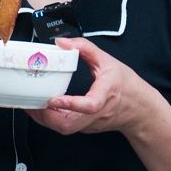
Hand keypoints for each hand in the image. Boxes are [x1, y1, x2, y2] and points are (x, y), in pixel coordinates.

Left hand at [33, 36, 165, 137]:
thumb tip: (62, 42)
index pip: (90, 105)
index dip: (70, 104)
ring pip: (64, 129)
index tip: (54, 99)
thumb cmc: (125, 84)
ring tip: (31, 105)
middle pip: (69, 124)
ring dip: (45, 119)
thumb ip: (85, 48)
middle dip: (46, 116)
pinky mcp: (86, 127)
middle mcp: (98, 112)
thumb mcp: (108, 60)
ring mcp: (91, 123)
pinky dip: (50, 120)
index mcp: (106, 94)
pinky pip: (65, 127)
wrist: (140, 109)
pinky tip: (42, 109)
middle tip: (31, 102)